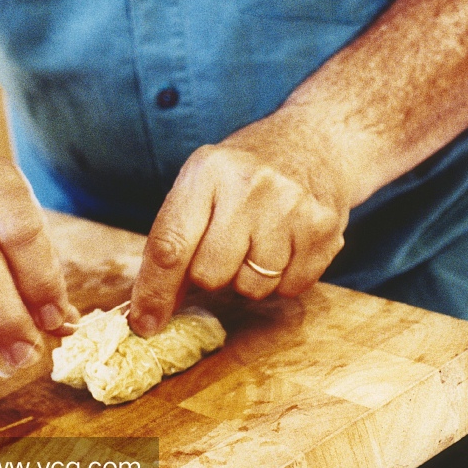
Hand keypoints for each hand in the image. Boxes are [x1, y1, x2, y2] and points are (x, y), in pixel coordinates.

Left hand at [129, 112, 350, 335]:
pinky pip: (288, 290)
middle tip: (225, 244)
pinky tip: (285, 241)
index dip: (154, 292)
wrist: (313, 143)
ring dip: (248, 277)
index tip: (144, 324)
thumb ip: (175, 238)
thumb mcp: (202, 183)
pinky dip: (282, 278)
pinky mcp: (322, 231)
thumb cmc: (244, 172)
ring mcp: (290, 208)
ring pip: (250, 289)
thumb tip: (151, 309)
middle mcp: (248, 187)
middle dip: (211, 273)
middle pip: (209, 276)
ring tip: (259, 237)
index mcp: (207, 171)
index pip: (170, 245)